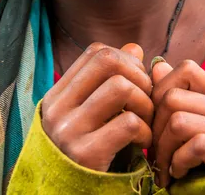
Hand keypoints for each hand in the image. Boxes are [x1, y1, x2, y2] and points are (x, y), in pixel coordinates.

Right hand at [42, 42, 152, 171]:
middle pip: (108, 62)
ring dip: (144, 102)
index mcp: (58, 95)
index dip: (124, 59)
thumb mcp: (94, 115)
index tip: (136, 80)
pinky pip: (128, 123)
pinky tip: (143, 143)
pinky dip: (145, 130)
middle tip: (147, 99)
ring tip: (145, 121)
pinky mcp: (85, 155)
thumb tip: (134, 48)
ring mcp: (69, 131)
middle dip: (138, 75)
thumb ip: (111, 81)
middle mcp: (58, 108)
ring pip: (120, 87)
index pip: (95, 52)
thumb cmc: (89, 153)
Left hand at [151, 59, 204, 186]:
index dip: (161, 90)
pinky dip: (179, 162)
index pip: (186, 69)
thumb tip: (157, 67)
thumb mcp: (190, 124)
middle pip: (172, 98)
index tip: (155, 119)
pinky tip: (179, 174)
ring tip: (165, 167)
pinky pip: (196, 145)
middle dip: (154, 129)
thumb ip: (176, 96)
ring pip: (179, 121)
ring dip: (163, 150)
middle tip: (154, 153)